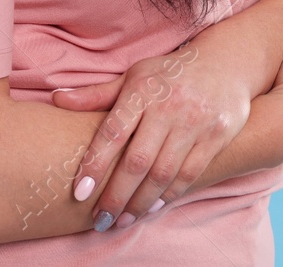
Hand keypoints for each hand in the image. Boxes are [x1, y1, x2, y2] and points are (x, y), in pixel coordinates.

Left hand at [50, 43, 249, 231]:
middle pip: (137, 161)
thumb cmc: (169, 74)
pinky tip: (154, 206)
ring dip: (141, 202)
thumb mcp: (134, 76)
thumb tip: (57, 100)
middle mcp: (168, 107)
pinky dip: (170, 194)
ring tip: (123, 219)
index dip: (95, 165)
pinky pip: (190, 173)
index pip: (113, 132)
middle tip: (100, 219)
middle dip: (116, 195)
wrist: (225, 63)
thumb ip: (97, 95)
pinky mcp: (216, 136)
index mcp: (142, 91)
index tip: (80, 193)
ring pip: (163, 172)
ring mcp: (195, 122)